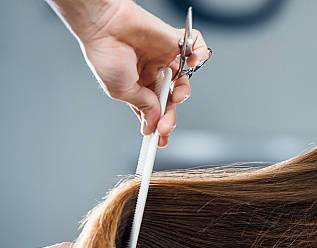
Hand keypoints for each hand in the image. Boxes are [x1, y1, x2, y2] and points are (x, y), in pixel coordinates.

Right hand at [48, 0, 210, 146]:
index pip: (154, 110)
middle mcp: (153, 74)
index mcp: (138, 86)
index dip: (159, 126)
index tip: (161, 142)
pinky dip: (200, 54)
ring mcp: (164, 58)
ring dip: (183, 92)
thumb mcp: (122, 91)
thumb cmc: (105, 53)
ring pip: (184, 81)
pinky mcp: (174, 42)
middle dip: (170, 116)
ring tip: (174, 94)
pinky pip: (196, 48)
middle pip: (170, 100)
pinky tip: (192, 61)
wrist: (104, 25)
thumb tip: (155, 122)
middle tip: (166, 127)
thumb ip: (143, 106)